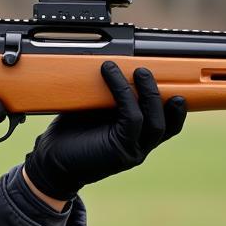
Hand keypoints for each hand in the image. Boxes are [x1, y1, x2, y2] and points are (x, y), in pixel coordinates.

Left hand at [24, 60, 186, 199]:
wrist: (50, 161)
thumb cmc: (70, 135)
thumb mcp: (96, 112)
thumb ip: (110, 98)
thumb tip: (115, 63)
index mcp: (137, 138)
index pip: (167, 124)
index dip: (176, 107)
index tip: (174, 83)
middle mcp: (139, 147)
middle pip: (167, 123)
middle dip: (161, 94)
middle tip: (146, 70)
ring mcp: (132, 152)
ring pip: (155, 122)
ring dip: (149, 93)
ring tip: (139, 71)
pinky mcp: (120, 151)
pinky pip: (131, 119)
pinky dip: (124, 95)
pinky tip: (112, 77)